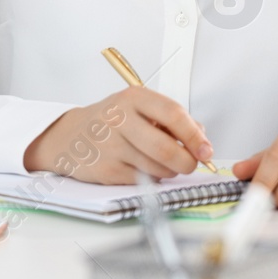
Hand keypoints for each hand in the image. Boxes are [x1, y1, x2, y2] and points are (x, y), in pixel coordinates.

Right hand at [24, 87, 212, 182]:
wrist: (71, 136)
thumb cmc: (112, 121)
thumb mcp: (140, 108)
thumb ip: (172, 120)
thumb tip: (202, 141)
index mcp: (134, 97)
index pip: (174, 115)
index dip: (195, 136)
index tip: (207, 150)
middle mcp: (120, 119)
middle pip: (165, 148)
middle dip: (186, 162)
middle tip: (191, 164)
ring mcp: (110, 145)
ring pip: (156, 168)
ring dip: (169, 172)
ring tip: (162, 163)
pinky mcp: (106, 169)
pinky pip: (142, 181)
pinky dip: (151, 179)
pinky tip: (142, 168)